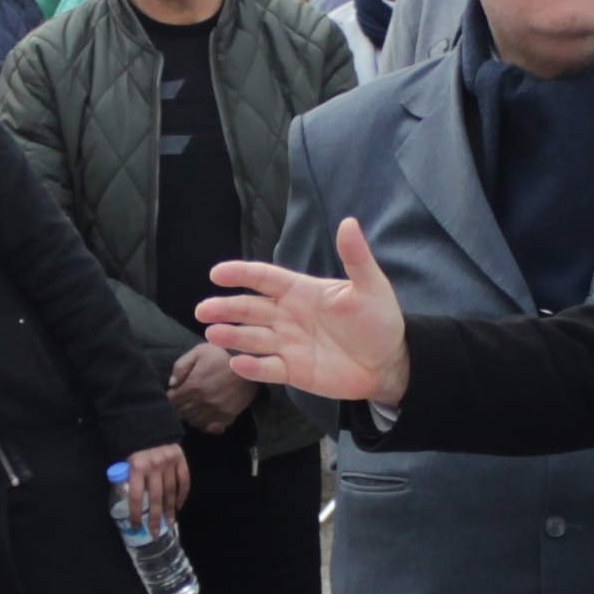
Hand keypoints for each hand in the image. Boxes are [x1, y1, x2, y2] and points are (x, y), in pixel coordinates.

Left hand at [119, 442, 190, 531]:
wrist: (150, 431)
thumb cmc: (135, 452)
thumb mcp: (125, 463)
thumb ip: (126, 479)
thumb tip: (125, 502)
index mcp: (137, 467)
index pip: (137, 496)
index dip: (137, 513)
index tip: (137, 527)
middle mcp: (154, 466)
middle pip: (156, 497)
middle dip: (156, 517)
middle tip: (155, 533)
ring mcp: (169, 463)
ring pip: (171, 492)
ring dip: (170, 509)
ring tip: (170, 523)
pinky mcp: (180, 460)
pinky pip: (184, 481)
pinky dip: (182, 495)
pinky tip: (179, 505)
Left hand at [166, 341, 257, 432]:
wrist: (252, 360)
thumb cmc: (223, 353)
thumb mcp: (199, 351)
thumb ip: (181, 366)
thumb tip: (172, 384)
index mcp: (193, 385)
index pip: (172, 401)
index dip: (170, 398)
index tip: (174, 394)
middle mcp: (202, 402)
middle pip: (181, 414)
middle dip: (179, 408)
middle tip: (183, 401)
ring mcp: (216, 411)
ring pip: (194, 423)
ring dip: (191, 416)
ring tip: (195, 407)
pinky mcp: (228, 416)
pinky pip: (211, 429)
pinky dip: (206, 425)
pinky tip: (207, 416)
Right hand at [204, 221, 411, 406]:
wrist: (391, 362)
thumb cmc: (380, 320)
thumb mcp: (371, 287)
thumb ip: (356, 258)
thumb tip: (349, 222)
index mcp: (301, 291)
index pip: (265, 278)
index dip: (241, 274)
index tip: (217, 273)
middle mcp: (288, 316)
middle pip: (250, 309)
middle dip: (226, 308)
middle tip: (203, 310)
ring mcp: (288, 344)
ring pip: (253, 338)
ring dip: (232, 336)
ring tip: (212, 334)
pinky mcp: (294, 371)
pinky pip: (268, 368)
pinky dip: (252, 367)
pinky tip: (238, 363)